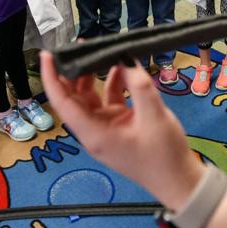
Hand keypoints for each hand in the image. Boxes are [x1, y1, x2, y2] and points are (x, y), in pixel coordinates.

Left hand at [40, 52, 205, 209]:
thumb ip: (140, 86)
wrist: (178, 181)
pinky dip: (113, 83)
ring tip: (100, 52)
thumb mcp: (155, 116)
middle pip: (73, 98)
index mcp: (93, 133)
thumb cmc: (163, 154)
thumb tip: (127, 60)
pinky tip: (121, 67)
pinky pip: (108, 100)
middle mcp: (93, 130)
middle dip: (73, 72)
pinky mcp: (119, 125)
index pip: (63, 102)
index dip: (52, 78)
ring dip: (93, 76)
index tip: (48, 55)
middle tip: (80, 46)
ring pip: (90, 97)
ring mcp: (105, 128)